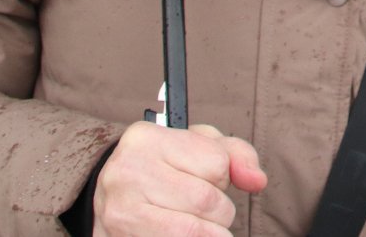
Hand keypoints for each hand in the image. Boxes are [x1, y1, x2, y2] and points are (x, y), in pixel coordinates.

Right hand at [92, 120, 266, 236]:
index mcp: (147, 138)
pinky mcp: (120, 235)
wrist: (108, 199)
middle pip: (207, 201)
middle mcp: (128, 170)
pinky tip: (187, 233)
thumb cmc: (162, 169)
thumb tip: (257, 181)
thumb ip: (236, 155)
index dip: (222, 177)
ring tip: (200, 225)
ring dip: (210, 233)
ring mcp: (120, 209)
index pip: (216, 163)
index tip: (207, 179)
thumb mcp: (197, 147)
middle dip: (220, 210)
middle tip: (206, 208)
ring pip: (194, 231)